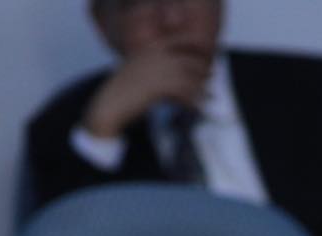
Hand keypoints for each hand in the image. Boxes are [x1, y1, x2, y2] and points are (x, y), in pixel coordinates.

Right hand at [82, 45, 211, 137]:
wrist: (110, 105)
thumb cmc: (124, 91)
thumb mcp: (139, 69)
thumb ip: (158, 66)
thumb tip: (180, 72)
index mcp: (152, 47)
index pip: (182, 40)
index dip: (198, 47)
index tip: (208, 56)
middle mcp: (157, 55)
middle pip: (191, 61)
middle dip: (203, 71)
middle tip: (210, 80)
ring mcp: (159, 70)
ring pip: (191, 79)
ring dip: (203, 90)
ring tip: (210, 98)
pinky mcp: (161, 87)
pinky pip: (185, 94)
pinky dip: (194, 103)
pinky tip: (198, 109)